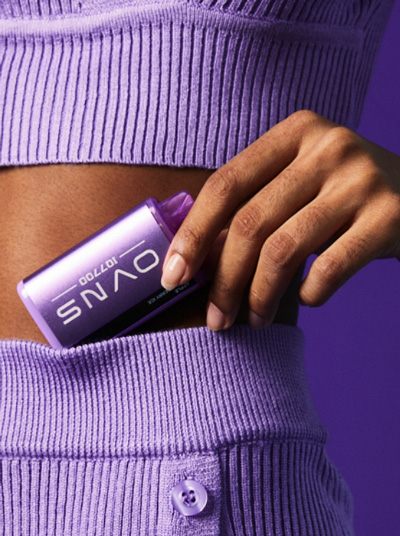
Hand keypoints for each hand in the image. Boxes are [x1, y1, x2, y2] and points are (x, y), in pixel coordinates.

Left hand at [160, 110, 399, 330]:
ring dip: (260, 296)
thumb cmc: (343, 196)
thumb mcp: (300, 182)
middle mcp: (327, 147)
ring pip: (284, 250)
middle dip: (224, 281)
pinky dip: (309, 293)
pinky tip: (306, 298)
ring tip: (254, 320)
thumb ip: (255, 206)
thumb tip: (197, 259)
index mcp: (295, 132)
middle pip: (250, 223)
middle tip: (217, 319)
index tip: (173, 277)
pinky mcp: (391, 216)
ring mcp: (361, 180)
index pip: (226, 184)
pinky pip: (330, 268)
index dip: (193, 234)